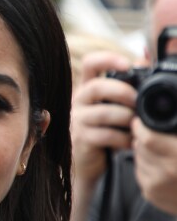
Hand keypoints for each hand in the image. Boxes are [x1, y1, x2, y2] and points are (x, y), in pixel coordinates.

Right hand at [71, 52, 136, 185]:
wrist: (88, 160)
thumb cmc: (105, 129)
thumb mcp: (115, 105)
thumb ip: (127, 84)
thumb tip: (142, 59)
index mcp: (88, 88)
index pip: (90, 64)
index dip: (107, 59)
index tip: (127, 65)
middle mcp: (78, 101)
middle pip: (96, 86)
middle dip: (123, 92)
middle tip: (138, 102)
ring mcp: (77, 120)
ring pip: (103, 113)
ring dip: (127, 118)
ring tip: (138, 125)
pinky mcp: (81, 139)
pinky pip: (106, 135)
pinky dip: (124, 139)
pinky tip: (132, 142)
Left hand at [132, 117, 176, 214]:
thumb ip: (174, 133)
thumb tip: (167, 121)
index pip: (148, 139)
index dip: (141, 128)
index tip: (140, 122)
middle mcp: (167, 172)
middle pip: (140, 147)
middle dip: (143, 139)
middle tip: (154, 137)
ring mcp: (156, 185)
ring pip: (138, 158)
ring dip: (144, 153)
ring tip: (162, 153)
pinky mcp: (150, 194)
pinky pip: (139, 172)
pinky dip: (146, 166)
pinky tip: (161, 167)